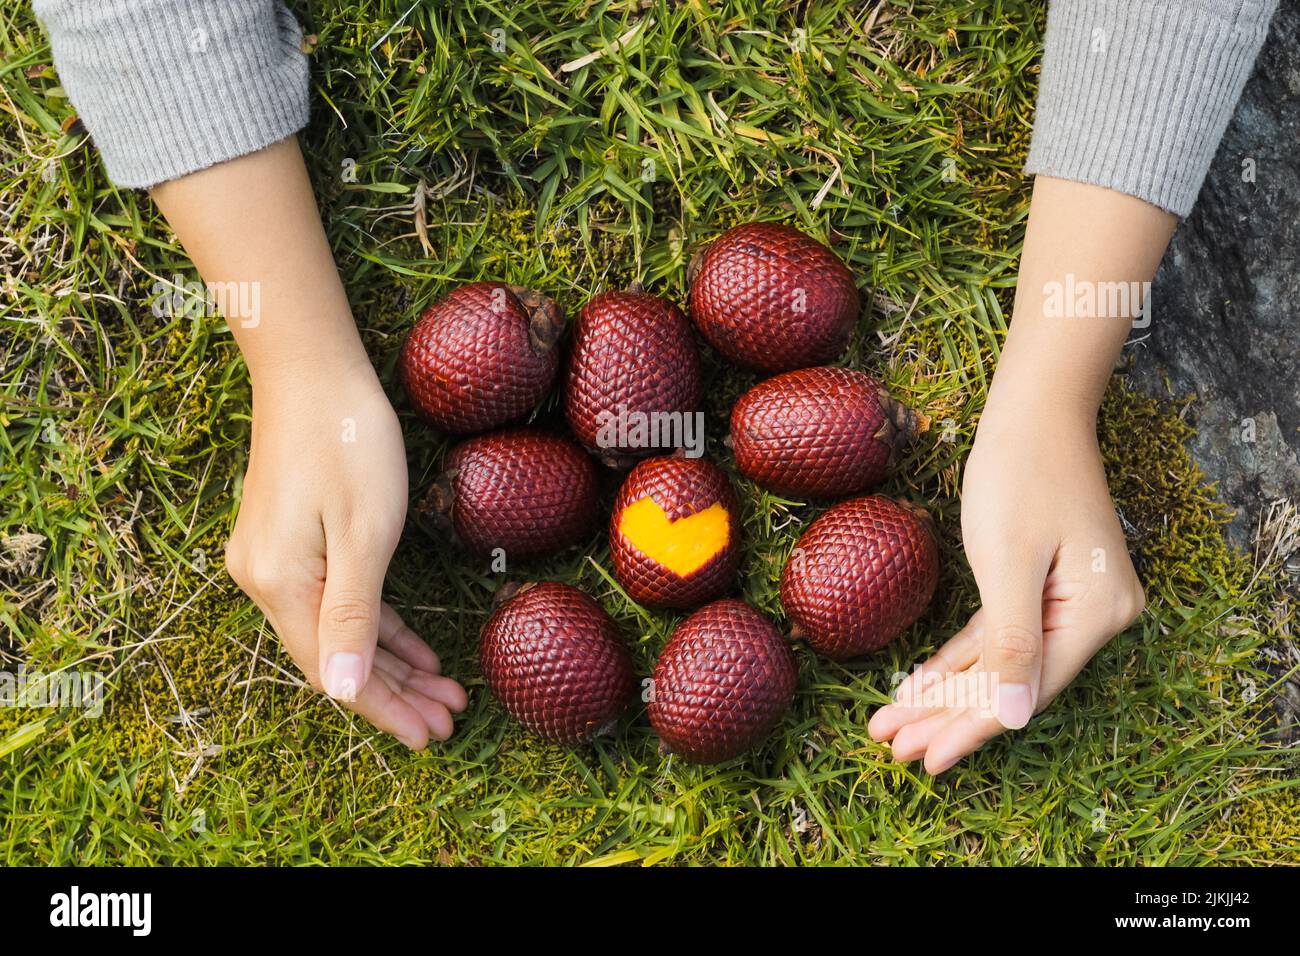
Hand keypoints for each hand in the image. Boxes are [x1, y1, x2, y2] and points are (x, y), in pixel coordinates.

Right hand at [224, 358, 466, 748]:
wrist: (311, 372)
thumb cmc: (347, 442)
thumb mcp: (363, 531)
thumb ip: (353, 615)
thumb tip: (342, 694)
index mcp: (281, 585)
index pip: (337, 671)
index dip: (384, 709)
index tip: (429, 739)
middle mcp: (267, 582)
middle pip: (337, 659)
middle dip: (396, 694)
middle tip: (449, 721)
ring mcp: (274, 563)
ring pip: (340, 634)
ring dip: (392, 664)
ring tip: (444, 692)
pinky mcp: (290, 544)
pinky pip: (337, 602)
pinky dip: (377, 626)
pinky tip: (414, 647)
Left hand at [868, 392, 1144, 773]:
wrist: (1033, 411)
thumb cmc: (1020, 474)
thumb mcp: (1009, 561)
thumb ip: (1013, 643)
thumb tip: (1014, 719)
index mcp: (1096, 615)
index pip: (1025, 690)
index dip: (971, 728)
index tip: (925, 759)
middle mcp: (1093, 617)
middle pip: (1011, 685)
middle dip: (947, 717)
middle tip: (892, 746)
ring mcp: (1070, 604)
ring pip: (999, 665)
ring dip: (945, 693)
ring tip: (893, 724)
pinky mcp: (1043, 588)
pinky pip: (997, 636)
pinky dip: (958, 660)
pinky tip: (918, 684)